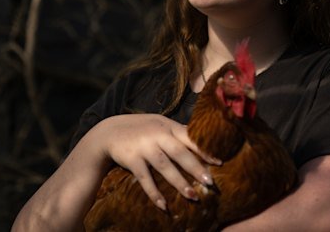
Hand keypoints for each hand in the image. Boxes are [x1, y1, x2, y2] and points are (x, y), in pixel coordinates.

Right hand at [94, 114, 219, 209]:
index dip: (205, 150)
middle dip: (196, 168)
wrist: (110, 131)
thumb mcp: (161, 124)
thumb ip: (179, 132)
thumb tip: (204, 142)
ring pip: (164, 166)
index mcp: (168, 126)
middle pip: (180, 153)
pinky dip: (154, 193)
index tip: (219, 163)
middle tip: (210, 183)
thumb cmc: (142, 129)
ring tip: (193, 196)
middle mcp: (158, 135)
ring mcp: (144, 147)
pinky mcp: (132, 159)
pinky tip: (164, 205)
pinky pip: (145, 179)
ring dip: (179, 182)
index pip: (191, 138)